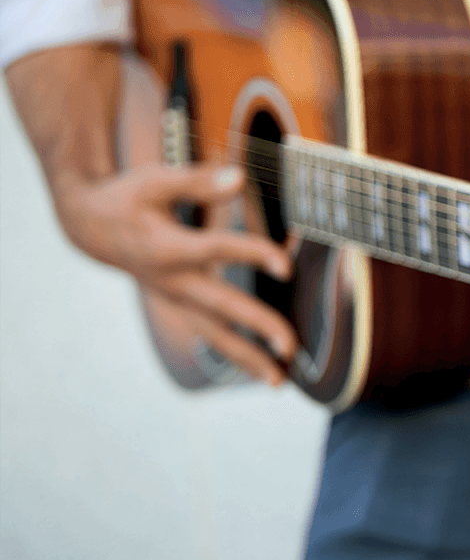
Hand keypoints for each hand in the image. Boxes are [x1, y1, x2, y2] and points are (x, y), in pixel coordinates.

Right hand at [6, 44, 296, 384]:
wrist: (89, 228)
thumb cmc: (126, 199)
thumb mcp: (153, 181)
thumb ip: (197, 181)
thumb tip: (240, 177)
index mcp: (165, 247)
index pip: (215, 250)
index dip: (252, 255)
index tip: (285, 266)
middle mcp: (171, 280)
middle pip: (219, 308)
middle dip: (256, 327)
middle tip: (290, 346)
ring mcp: (174, 297)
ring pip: (213, 334)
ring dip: (246, 358)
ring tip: (278, 382)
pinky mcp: (179, 304)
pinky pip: (210, 334)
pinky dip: (235, 353)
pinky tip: (261, 370)